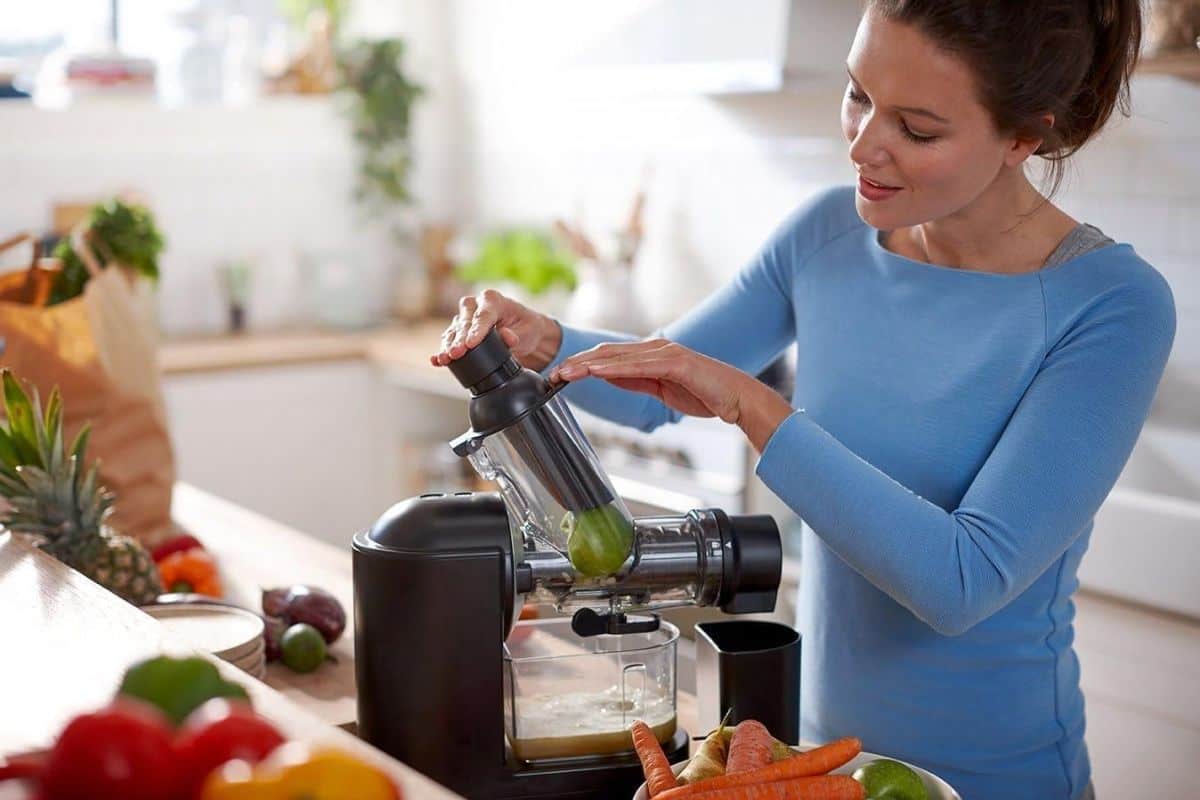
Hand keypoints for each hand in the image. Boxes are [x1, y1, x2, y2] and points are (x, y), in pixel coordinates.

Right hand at [429, 288, 562, 371]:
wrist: (523, 333)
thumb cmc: (525, 327)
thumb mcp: (527, 331)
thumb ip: (516, 334)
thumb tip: (507, 337)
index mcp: (493, 299)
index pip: (483, 315)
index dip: (476, 330)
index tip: (471, 344)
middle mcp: (476, 305)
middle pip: (465, 322)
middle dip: (460, 339)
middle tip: (456, 354)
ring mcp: (466, 317)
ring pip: (454, 331)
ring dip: (449, 346)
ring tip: (445, 359)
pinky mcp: (460, 330)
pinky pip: (450, 339)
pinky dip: (443, 350)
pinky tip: (437, 360)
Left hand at [549, 339, 794, 451]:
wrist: (737, 398)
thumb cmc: (705, 393)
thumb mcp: (661, 390)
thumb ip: (636, 380)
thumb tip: (607, 376)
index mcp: (652, 354)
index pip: (609, 357)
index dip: (582, 364)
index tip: (560, 375)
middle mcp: (656, 347)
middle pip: (607, 352)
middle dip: (577, 363)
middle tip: (553, 373)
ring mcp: (666, 351)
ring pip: (618, 355)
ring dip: (588, 364)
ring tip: (565, 372)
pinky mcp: (676, 361)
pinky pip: (639, 364)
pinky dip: (614, 366)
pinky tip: (595, 371)